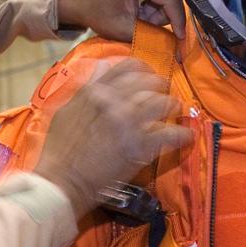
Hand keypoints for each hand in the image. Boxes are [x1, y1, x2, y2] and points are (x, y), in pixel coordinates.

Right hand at [33, 58, 191, 212]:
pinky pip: (171, 134)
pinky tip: (186, 136)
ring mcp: (129, 122)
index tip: (149, 76)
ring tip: (175, 112)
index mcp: (95, 91)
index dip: (144, 69)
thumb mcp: (67, 110)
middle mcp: (113, 101)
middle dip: (161, 86)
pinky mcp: (141, 145)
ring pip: (163, 102)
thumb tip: (103, 66)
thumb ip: (87, 87)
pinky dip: (182, 135)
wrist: (62, 180)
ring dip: (173, 106)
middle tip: (165, 94)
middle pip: (150, 82)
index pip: (128, 66)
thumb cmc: (59, 149)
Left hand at [56, 0, 184, 41]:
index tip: (180, 37)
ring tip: (138, 15)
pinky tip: (138, 5)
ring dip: (159, 7)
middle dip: (164, 13)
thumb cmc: (92, 9)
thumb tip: (175, 44)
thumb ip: (151, 35)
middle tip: (145, 25)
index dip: (178, 18)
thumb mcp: (122, 28)